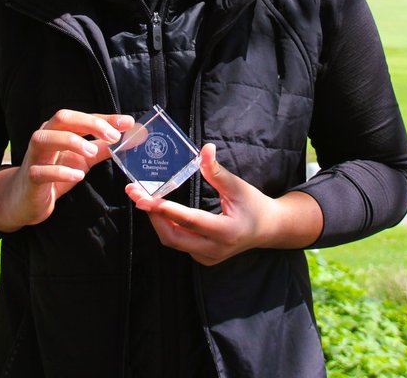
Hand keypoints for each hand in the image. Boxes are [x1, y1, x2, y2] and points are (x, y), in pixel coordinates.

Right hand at [0, 109, 133, 232]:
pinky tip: (78, 176)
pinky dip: (60, 171)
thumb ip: (101, 148)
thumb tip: (127, 139)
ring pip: (46, 138)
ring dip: (72, 142)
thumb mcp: (81, 159)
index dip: (105, 119)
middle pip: (62, 118)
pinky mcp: (30, 177)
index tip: (127, 123)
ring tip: (92, 152)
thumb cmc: (54, 173)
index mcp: (58, 130)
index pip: (82, 117)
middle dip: (89, 124)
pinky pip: (41, 171)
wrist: (26, 199)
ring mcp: (35, 156)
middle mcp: (45, 136)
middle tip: (113, 136)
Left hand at [125, 143, 323, 265]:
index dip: (167, 210)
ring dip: (158, 221)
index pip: (191, 221)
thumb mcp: (238, 186)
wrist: (269, 229)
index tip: (147, 198)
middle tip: (137, 195)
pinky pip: (180, 244)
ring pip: (174, 242)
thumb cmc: (254, 205)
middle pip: (174, 238)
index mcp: (226, 231)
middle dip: (153, 216)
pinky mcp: (204, 258)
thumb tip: (205, 149)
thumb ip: (218, 171)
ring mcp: (208, 257)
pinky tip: (161, 211)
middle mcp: (215, 249)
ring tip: (145, 199)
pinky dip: (168, 227)